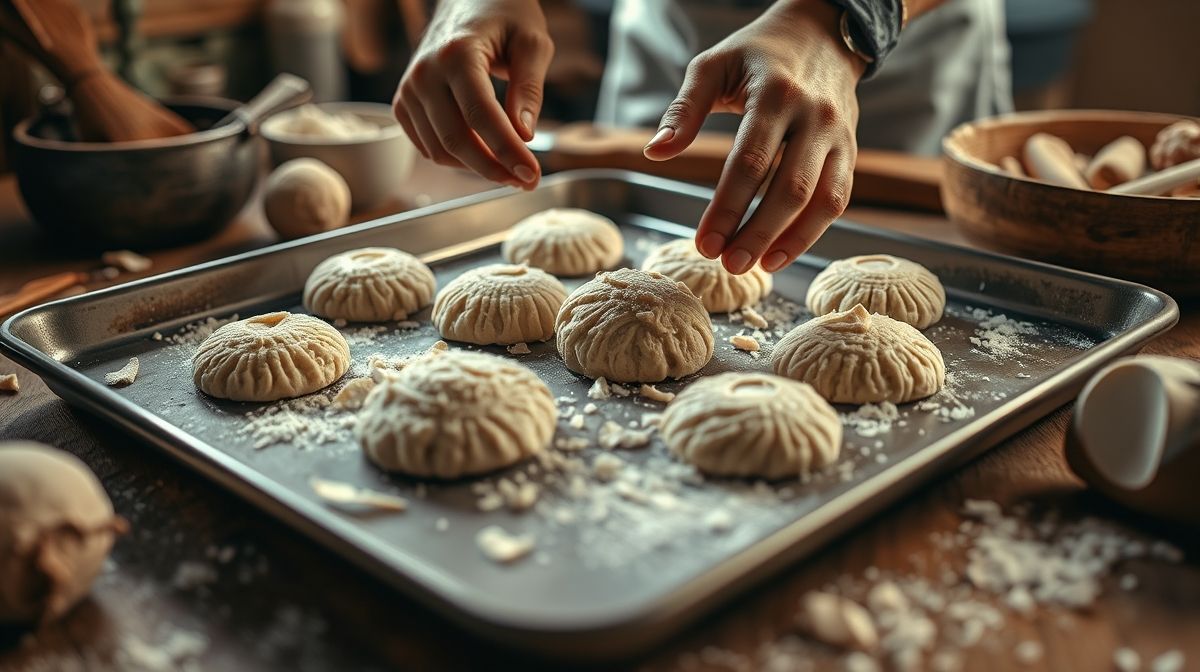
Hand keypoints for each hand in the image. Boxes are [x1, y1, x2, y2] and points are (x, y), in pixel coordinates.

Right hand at [393, 0, 552, 188]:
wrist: (468, 0)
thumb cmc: (505, 16)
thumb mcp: (532, 43)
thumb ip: (529, 88)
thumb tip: (524, 134)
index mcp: (457, 53)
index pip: (481, 116)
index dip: (507, 151)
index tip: (532, 174)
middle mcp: (425, 72)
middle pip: (456, 140)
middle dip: (494, 168)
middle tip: (526, 180)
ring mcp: (409, 89)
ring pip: (440, 150)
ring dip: (477, 168)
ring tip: (511, 168)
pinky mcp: (404, 103)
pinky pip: (428, 146)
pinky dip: (456, 159)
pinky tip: (485, 155)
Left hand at [644, 0, 864, 273]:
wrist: (822, 33)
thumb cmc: (756, 54)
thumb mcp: (713, 66)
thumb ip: (683, 109)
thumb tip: (655, 152)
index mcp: (776, 93)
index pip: (750, 162)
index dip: (726, 208)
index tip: (703, 244)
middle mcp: (815, 116)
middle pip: (790, 188)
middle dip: (757, 232)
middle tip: (727, 264)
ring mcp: (839, 135)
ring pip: (822, 200)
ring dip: (790, 241)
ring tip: (757, 268)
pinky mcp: (850, 150)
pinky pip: (836, 199)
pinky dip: (812, 232)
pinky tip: (781, 253)